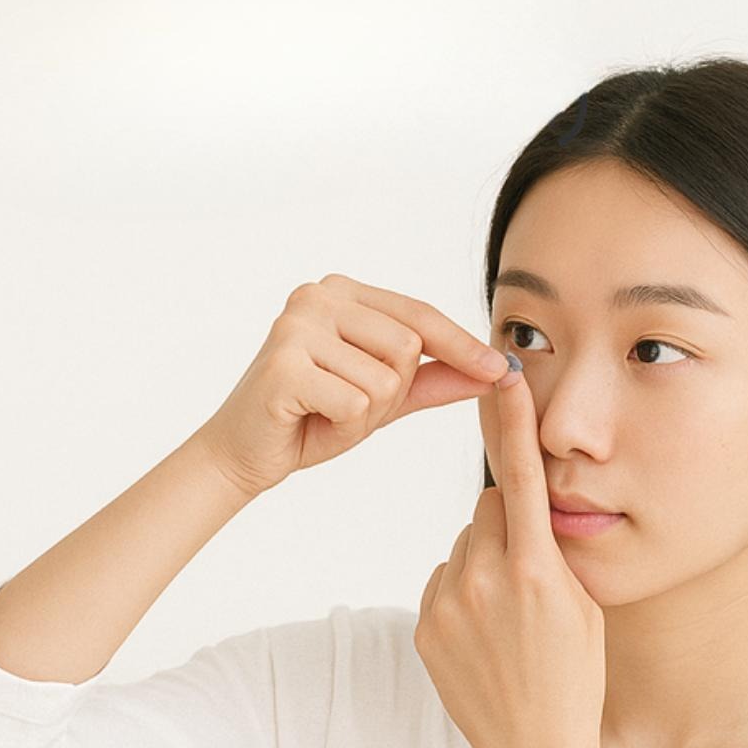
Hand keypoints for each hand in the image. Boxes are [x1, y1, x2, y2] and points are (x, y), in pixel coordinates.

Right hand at [197, 273, 508, 497]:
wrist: (244, 454)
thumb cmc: (312, 419)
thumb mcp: (383, 398)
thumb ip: (434, 380)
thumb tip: (494, 372)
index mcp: (341, 292)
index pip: (420, 315)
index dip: (462, 346)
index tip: (502, 371)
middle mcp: (317, 296)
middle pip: (408, 346)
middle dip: (393, 393)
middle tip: (349, 407)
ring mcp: (296, 326)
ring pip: (386, 378)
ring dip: (367, 414)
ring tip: (328, 413)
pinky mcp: (284, 364)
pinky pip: (356, 403)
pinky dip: (345, 427)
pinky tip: (311, 422)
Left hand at [413, 361, 606, 747]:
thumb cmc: (573, 678)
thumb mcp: (583, 608)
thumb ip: (552, 554)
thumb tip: (524, 514)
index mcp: (538, 572)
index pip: (521, 478)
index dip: (514, 423)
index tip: (505, 376)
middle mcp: (486, 580)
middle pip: (486, 511)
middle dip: (505, 528)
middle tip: (527, 579)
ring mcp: (449, 603)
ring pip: (463, 546)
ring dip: (481, 564)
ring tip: (503, 620)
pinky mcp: (424, 624)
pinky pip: (442, 580)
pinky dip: (460, 594)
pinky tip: (481, 636)